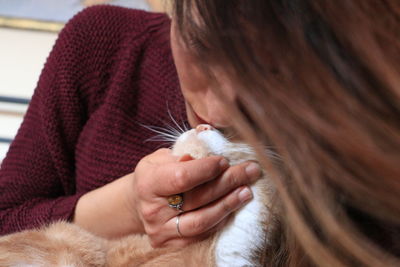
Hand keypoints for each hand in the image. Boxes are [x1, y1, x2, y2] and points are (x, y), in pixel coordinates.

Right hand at [129, 148, 260, 247]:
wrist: (138, 204)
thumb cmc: (155, 174)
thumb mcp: (162, 157)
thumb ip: (183, 152)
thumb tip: (210, 148)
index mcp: (148, 183)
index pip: (182, 177)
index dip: (206, 169)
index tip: (224, 160)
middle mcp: (153, 210)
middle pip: (197, 198)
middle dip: (228, 182)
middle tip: (250, 170)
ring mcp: (161, 230)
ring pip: (202, 221)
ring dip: (228, 204)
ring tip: (247, 191)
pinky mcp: (170, 244)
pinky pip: (201, 235)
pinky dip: (220, 219)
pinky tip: (233, 206)